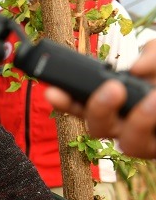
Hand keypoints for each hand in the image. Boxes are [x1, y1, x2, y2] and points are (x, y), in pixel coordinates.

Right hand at [46, 42, 155, 158]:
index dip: (65, 101)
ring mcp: (147, 142)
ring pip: (131, 144)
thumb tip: (135, 69)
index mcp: (116, 104)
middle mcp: (127, 126)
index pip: (81, 106)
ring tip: (152, 100)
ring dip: (139, 122)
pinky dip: (155, 121)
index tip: (53, 91)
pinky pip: (154, 145)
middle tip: (112, 89)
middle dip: (99, 110)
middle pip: (98, 129)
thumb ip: (152, 54)